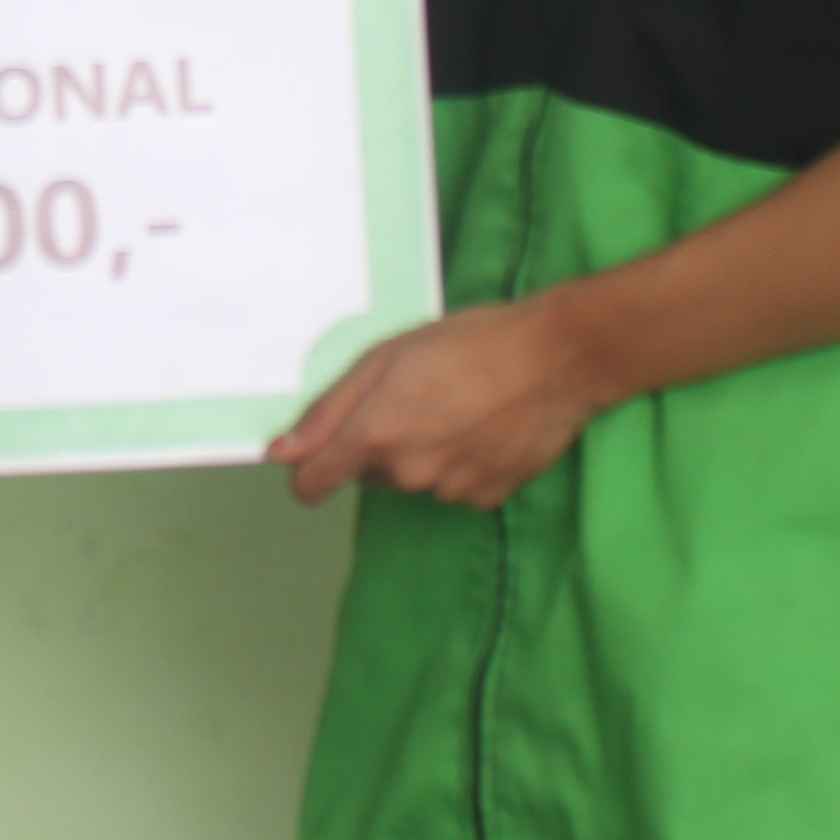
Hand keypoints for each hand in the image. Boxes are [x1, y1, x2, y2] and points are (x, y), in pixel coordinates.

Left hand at [268, 296, 609, 511]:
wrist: (557, 358)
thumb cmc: (470, 343)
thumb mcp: (387, 357)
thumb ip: (328, 411)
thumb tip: (281, 454)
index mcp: (376, 437)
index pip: (312, 483)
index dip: (307, 469)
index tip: (314, 455)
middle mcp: (409, 475)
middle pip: (368, 473)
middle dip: (377, 443)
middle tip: (414, 395)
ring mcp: (450, 491)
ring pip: (413, 479)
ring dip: (421, 452)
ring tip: (457, 405)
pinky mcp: (487, 497)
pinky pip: (453, 486)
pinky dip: (459, 463)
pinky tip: (483, 426)